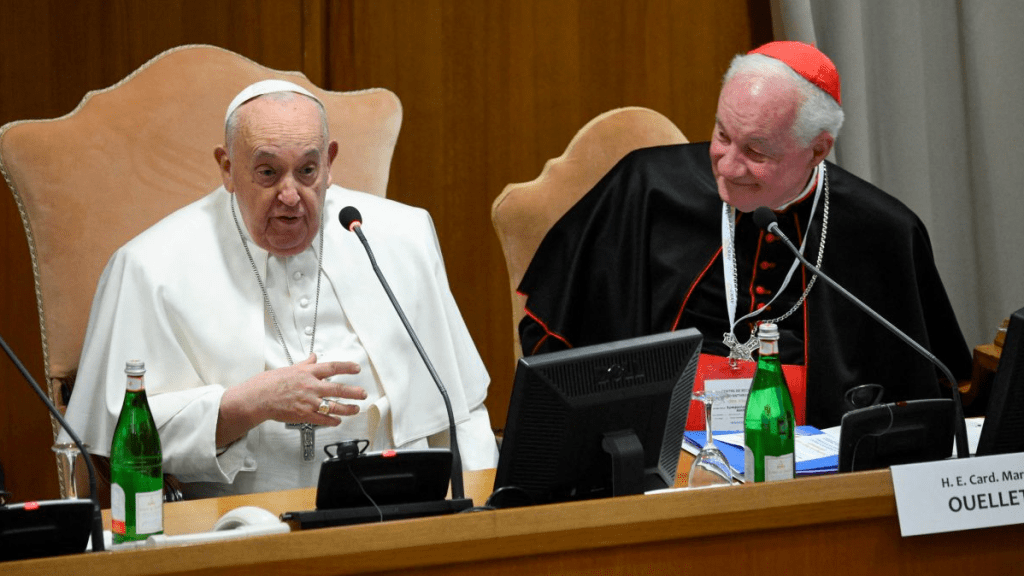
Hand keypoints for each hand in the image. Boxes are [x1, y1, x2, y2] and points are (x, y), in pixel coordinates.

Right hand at [217, 354, 366, 446]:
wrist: (258, 398)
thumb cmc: (270, 383)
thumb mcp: (290, 368)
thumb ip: (305, 364)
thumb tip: (314, 357)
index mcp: (307, 373)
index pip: (332, 367)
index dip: (347, 367)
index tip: (357, 368)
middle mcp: (311, 386)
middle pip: (338, 389)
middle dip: (353, 392)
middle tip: (363, 394)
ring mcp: (308, 401)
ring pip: (333, 406)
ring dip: (347, 409)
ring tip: (355, 409)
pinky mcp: (304, 414)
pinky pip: (322, 419)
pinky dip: (332, 420)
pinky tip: (338, 420)